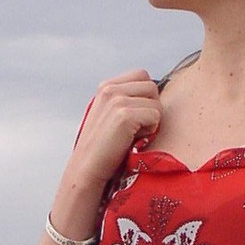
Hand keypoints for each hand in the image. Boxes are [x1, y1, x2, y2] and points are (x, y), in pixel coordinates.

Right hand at [56, 70, 163, 214]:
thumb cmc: (104, 148)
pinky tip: (133, 141)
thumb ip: (127, 100)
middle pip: (151, 87)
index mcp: (105, 87)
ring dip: (151, 120)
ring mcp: (116, 100)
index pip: (142, 75)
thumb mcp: (110, 115)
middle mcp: (110, 89)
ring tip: (133, 135)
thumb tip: (155, 95)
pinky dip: (150, 130)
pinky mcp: (124, 115)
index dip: (145, 96)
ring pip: (156, 102)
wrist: (87, 169)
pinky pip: (156, 116)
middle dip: (151, 107)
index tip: (134, 117)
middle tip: (135, 128)